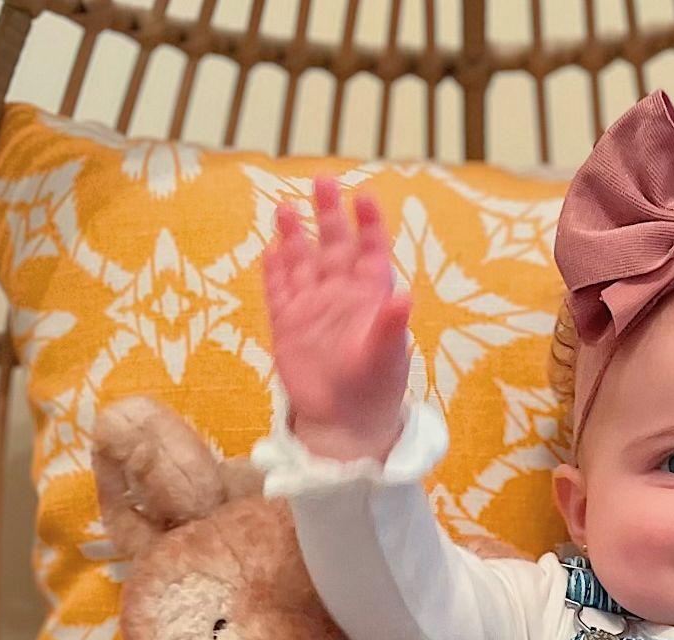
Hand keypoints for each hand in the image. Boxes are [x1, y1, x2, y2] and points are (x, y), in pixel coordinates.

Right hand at [261, 175, 412, 462]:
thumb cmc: (375, 389)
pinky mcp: (287, 325)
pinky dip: (273, 271)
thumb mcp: (387, 356)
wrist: (345, 423)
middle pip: (333, 244)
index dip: (367, 223)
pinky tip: (269, 249)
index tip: (363, 196)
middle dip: (328, 213)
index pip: (370, 249)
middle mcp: (340, 294)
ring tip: (285, 207)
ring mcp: (312, 307)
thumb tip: (404, 295)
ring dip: (293, 235)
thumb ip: (391, 324)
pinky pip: (278, 291)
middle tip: (323, 181)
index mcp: (370, 295)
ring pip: (301, 261)